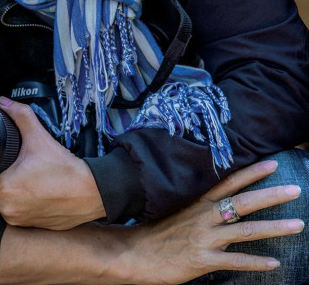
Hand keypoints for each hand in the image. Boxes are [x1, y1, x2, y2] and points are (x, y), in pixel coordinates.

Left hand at [0, 96, 105, 228]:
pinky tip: (29, 191)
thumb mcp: (40, 138)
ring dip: (2, 196)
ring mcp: (19, 220)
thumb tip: (4, 101)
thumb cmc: (65, 170)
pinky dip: (17, 204)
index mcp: (4, 189)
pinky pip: (15, 215)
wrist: (91, 193)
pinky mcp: (31, 226)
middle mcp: (8, 208)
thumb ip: (20, 116)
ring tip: (15, 179)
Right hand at [111, 159, 303, 284]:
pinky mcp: (202, 260)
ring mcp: (204, 238)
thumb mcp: (178, 209)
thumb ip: (200, 205)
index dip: (252, 173)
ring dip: (274, 228)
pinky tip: (275, 264)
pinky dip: (256, 262)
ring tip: (298, 225)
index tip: (273, 164)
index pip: (230, 182)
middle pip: (243, 202)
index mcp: (199, 202)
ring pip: (246, 230)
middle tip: (296, 190)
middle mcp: (204, 216)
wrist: (136, 252)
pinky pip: (235, 261)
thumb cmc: (158, 231)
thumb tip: (220, 199)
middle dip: (271, 195)